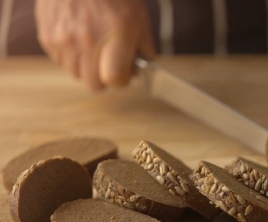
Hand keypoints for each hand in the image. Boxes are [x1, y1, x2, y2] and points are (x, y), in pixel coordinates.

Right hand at [35, 0, 155, 90]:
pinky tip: (77, 36)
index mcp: (116, 36)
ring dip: (86, 66)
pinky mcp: (47, 37)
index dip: (123, 79)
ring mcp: (64, 41)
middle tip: (110, 62)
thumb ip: (144, 45)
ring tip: (93, 45)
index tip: (126, 72)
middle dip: (104, 78)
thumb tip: (144, 65)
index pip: (115, 79)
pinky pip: (60, 60)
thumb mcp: (138, 15)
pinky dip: (70, 55)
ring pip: (76, 74)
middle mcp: (88, 41)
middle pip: (94, 85)